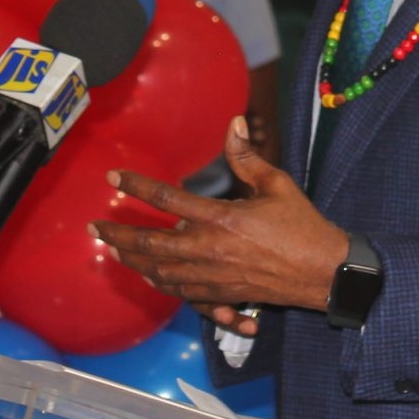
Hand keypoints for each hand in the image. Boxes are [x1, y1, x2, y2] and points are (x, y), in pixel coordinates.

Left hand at [94, 117, 348, 333]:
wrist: (323, 272)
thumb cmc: (303, 225)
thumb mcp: (277, 184)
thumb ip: (247, 157)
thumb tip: (232, 123)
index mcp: (222, 218)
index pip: (167, 199)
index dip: (137, 185)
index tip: (114, 177)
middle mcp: (210, 249)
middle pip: (151, 245)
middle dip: (119, 236)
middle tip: (95, 228)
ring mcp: (214, 276)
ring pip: (160, 272)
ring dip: (133, 261)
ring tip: (113, 251)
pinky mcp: (222, 294)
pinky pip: (182, 292)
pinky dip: (161, 283)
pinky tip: (150, 276)